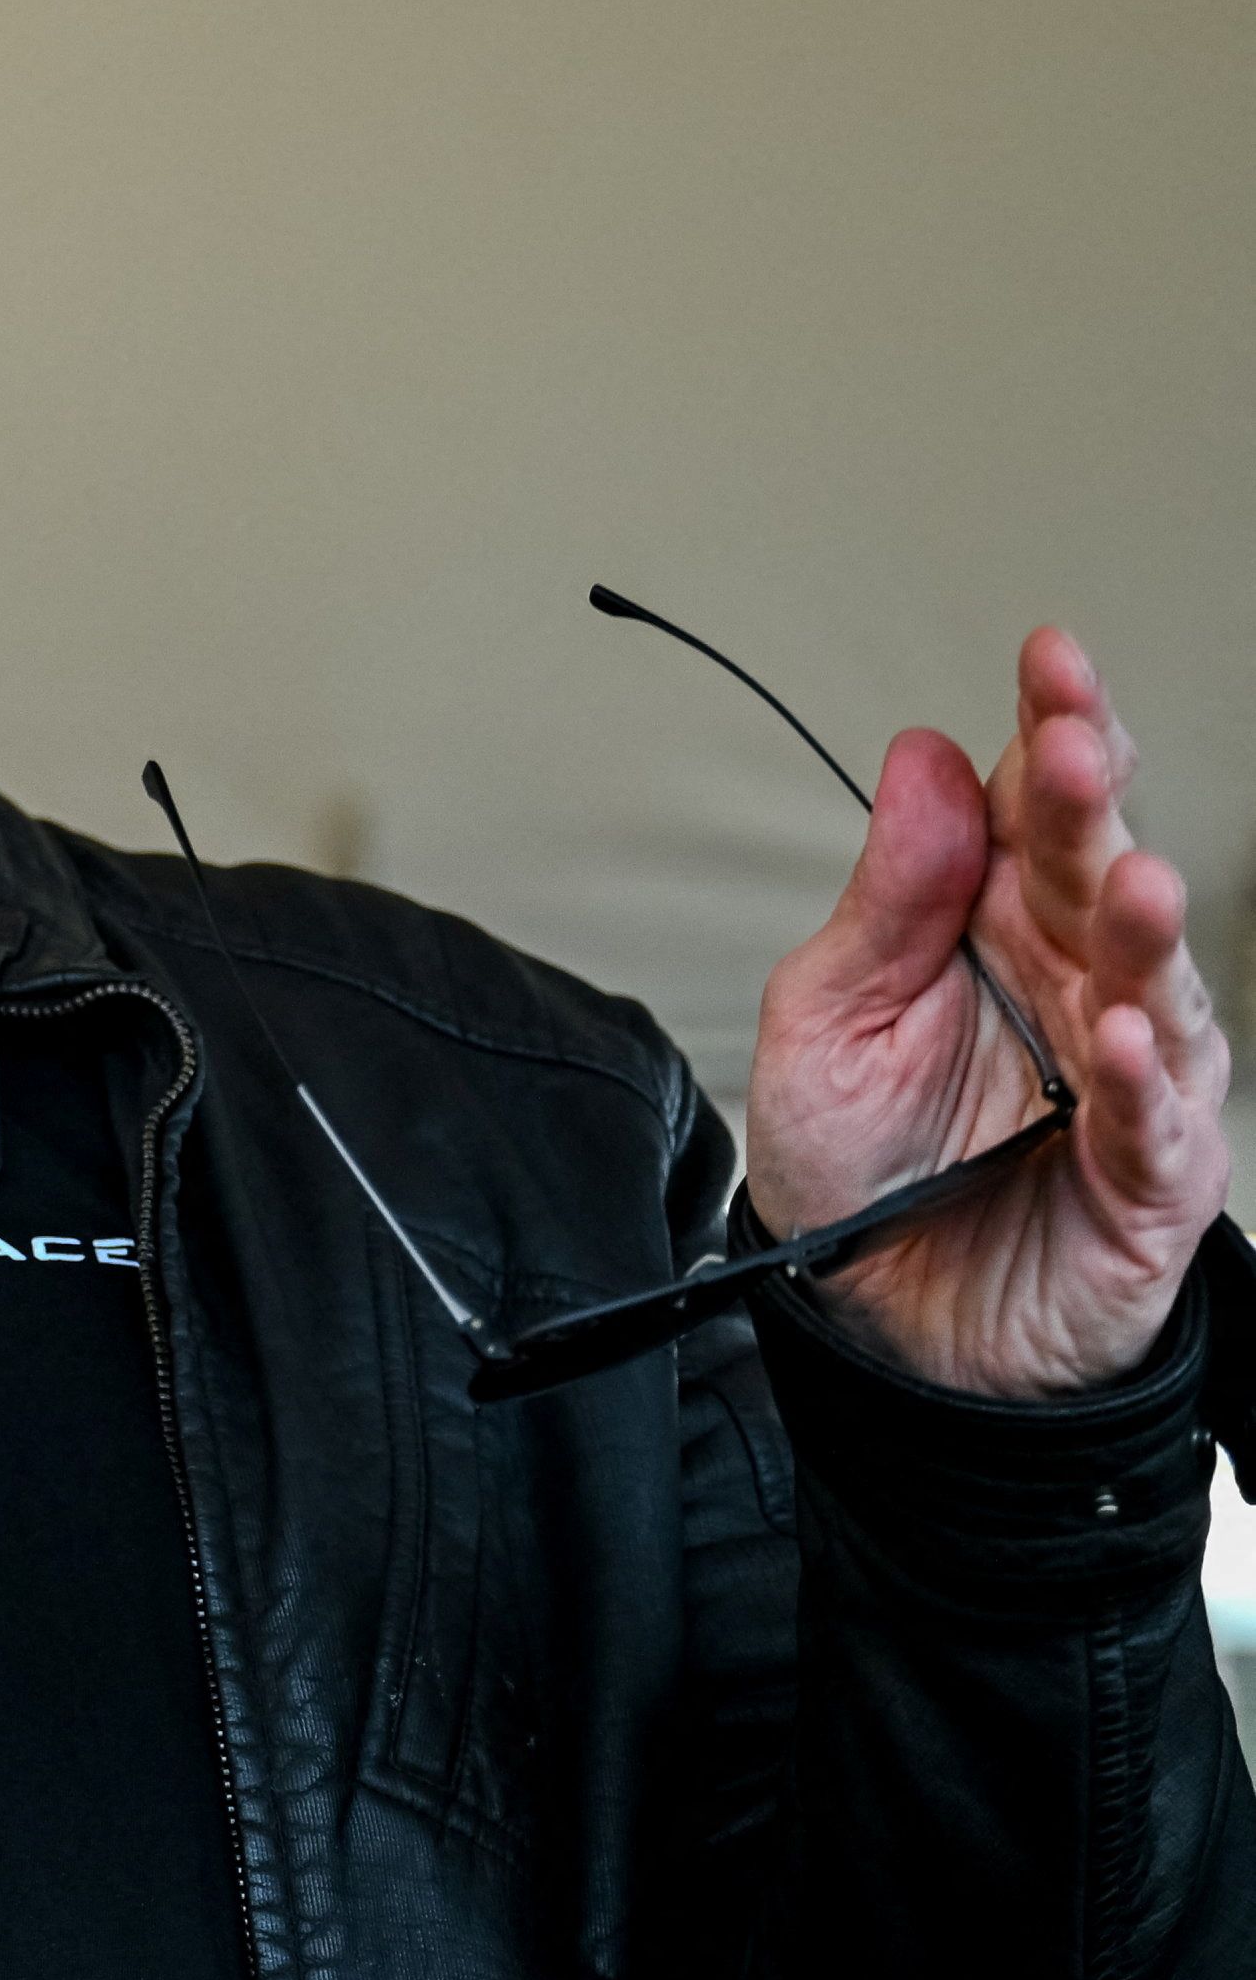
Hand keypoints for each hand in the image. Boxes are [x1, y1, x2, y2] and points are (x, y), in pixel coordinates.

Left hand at [744, 629, 1230, 1398]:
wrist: (875, 1322)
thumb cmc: (860, 1166)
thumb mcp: (826, 1012)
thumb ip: (885, 895)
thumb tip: (922, 759)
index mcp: (999, 926)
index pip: (1040, 808)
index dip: (1054, 729)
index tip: (1048, 657)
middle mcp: (1078, 984)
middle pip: (1101, 875)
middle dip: (1095, 805)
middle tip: (1074, 741)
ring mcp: (1126, 1079)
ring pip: (1154, 987)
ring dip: (1144, 930)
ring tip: (1132, 879)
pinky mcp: (1145, 1180)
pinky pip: (1154, 1125)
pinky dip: (1141, 1081)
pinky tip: (1125, 1035)